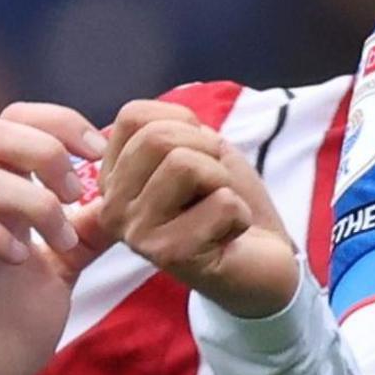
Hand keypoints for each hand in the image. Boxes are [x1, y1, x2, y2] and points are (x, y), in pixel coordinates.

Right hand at [0, 103, 109, 374]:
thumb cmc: (7, 326)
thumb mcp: (64, 268)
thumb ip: (89, 231)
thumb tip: (127, 197)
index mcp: (2, 198)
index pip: (17, 122)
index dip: (61, 123)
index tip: (100, 153)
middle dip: (44, 149)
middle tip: (79, 191)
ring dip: (34, 203)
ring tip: (63, 240)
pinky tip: (27, 260)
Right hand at [99, 100, 299, 319]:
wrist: (262, 259)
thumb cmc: (227, 198)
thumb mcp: (198, 148)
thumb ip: (168, 128)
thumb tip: (152, 121)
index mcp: (114, 178)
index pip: (133, 116)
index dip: (183, 122)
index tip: (197, 154)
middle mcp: (112, 207)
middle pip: (157, 138)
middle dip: (207, 150)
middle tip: (215, 184)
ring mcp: (135, 234)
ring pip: (184, 164)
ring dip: (222, 180)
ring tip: (220, 207)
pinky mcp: (167, 255)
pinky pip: (220, 202)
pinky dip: (240, 212)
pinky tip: (228, 234)